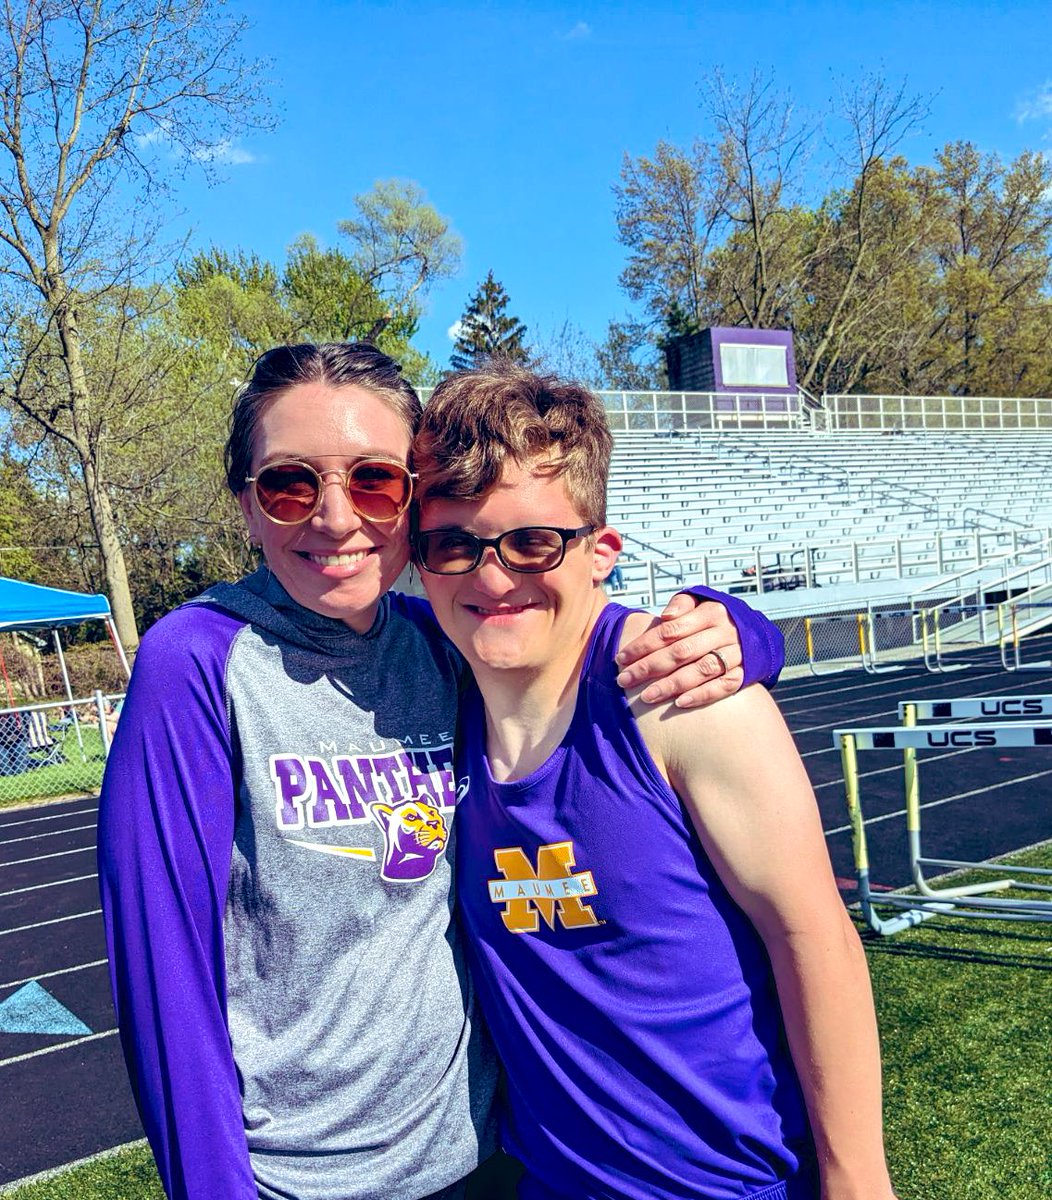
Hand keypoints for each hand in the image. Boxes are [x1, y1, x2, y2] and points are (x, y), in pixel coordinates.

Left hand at [615, 592, 744, 707]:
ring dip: (671, 685)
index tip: (621, 658)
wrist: (756, 634)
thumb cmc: (714, 620)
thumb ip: (681, 605)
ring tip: (646, 697)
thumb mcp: (701, 603)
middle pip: (681, 652)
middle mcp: (725, 632)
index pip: (671, 630)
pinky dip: (702, 695)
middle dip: (650, 667)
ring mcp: (736, 654)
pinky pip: (724, 686)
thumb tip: (666, 616)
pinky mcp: (745, 673)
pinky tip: (680, 703)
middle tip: (624, 680)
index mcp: (711, 612)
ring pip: (700, 670)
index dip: (644, 645)